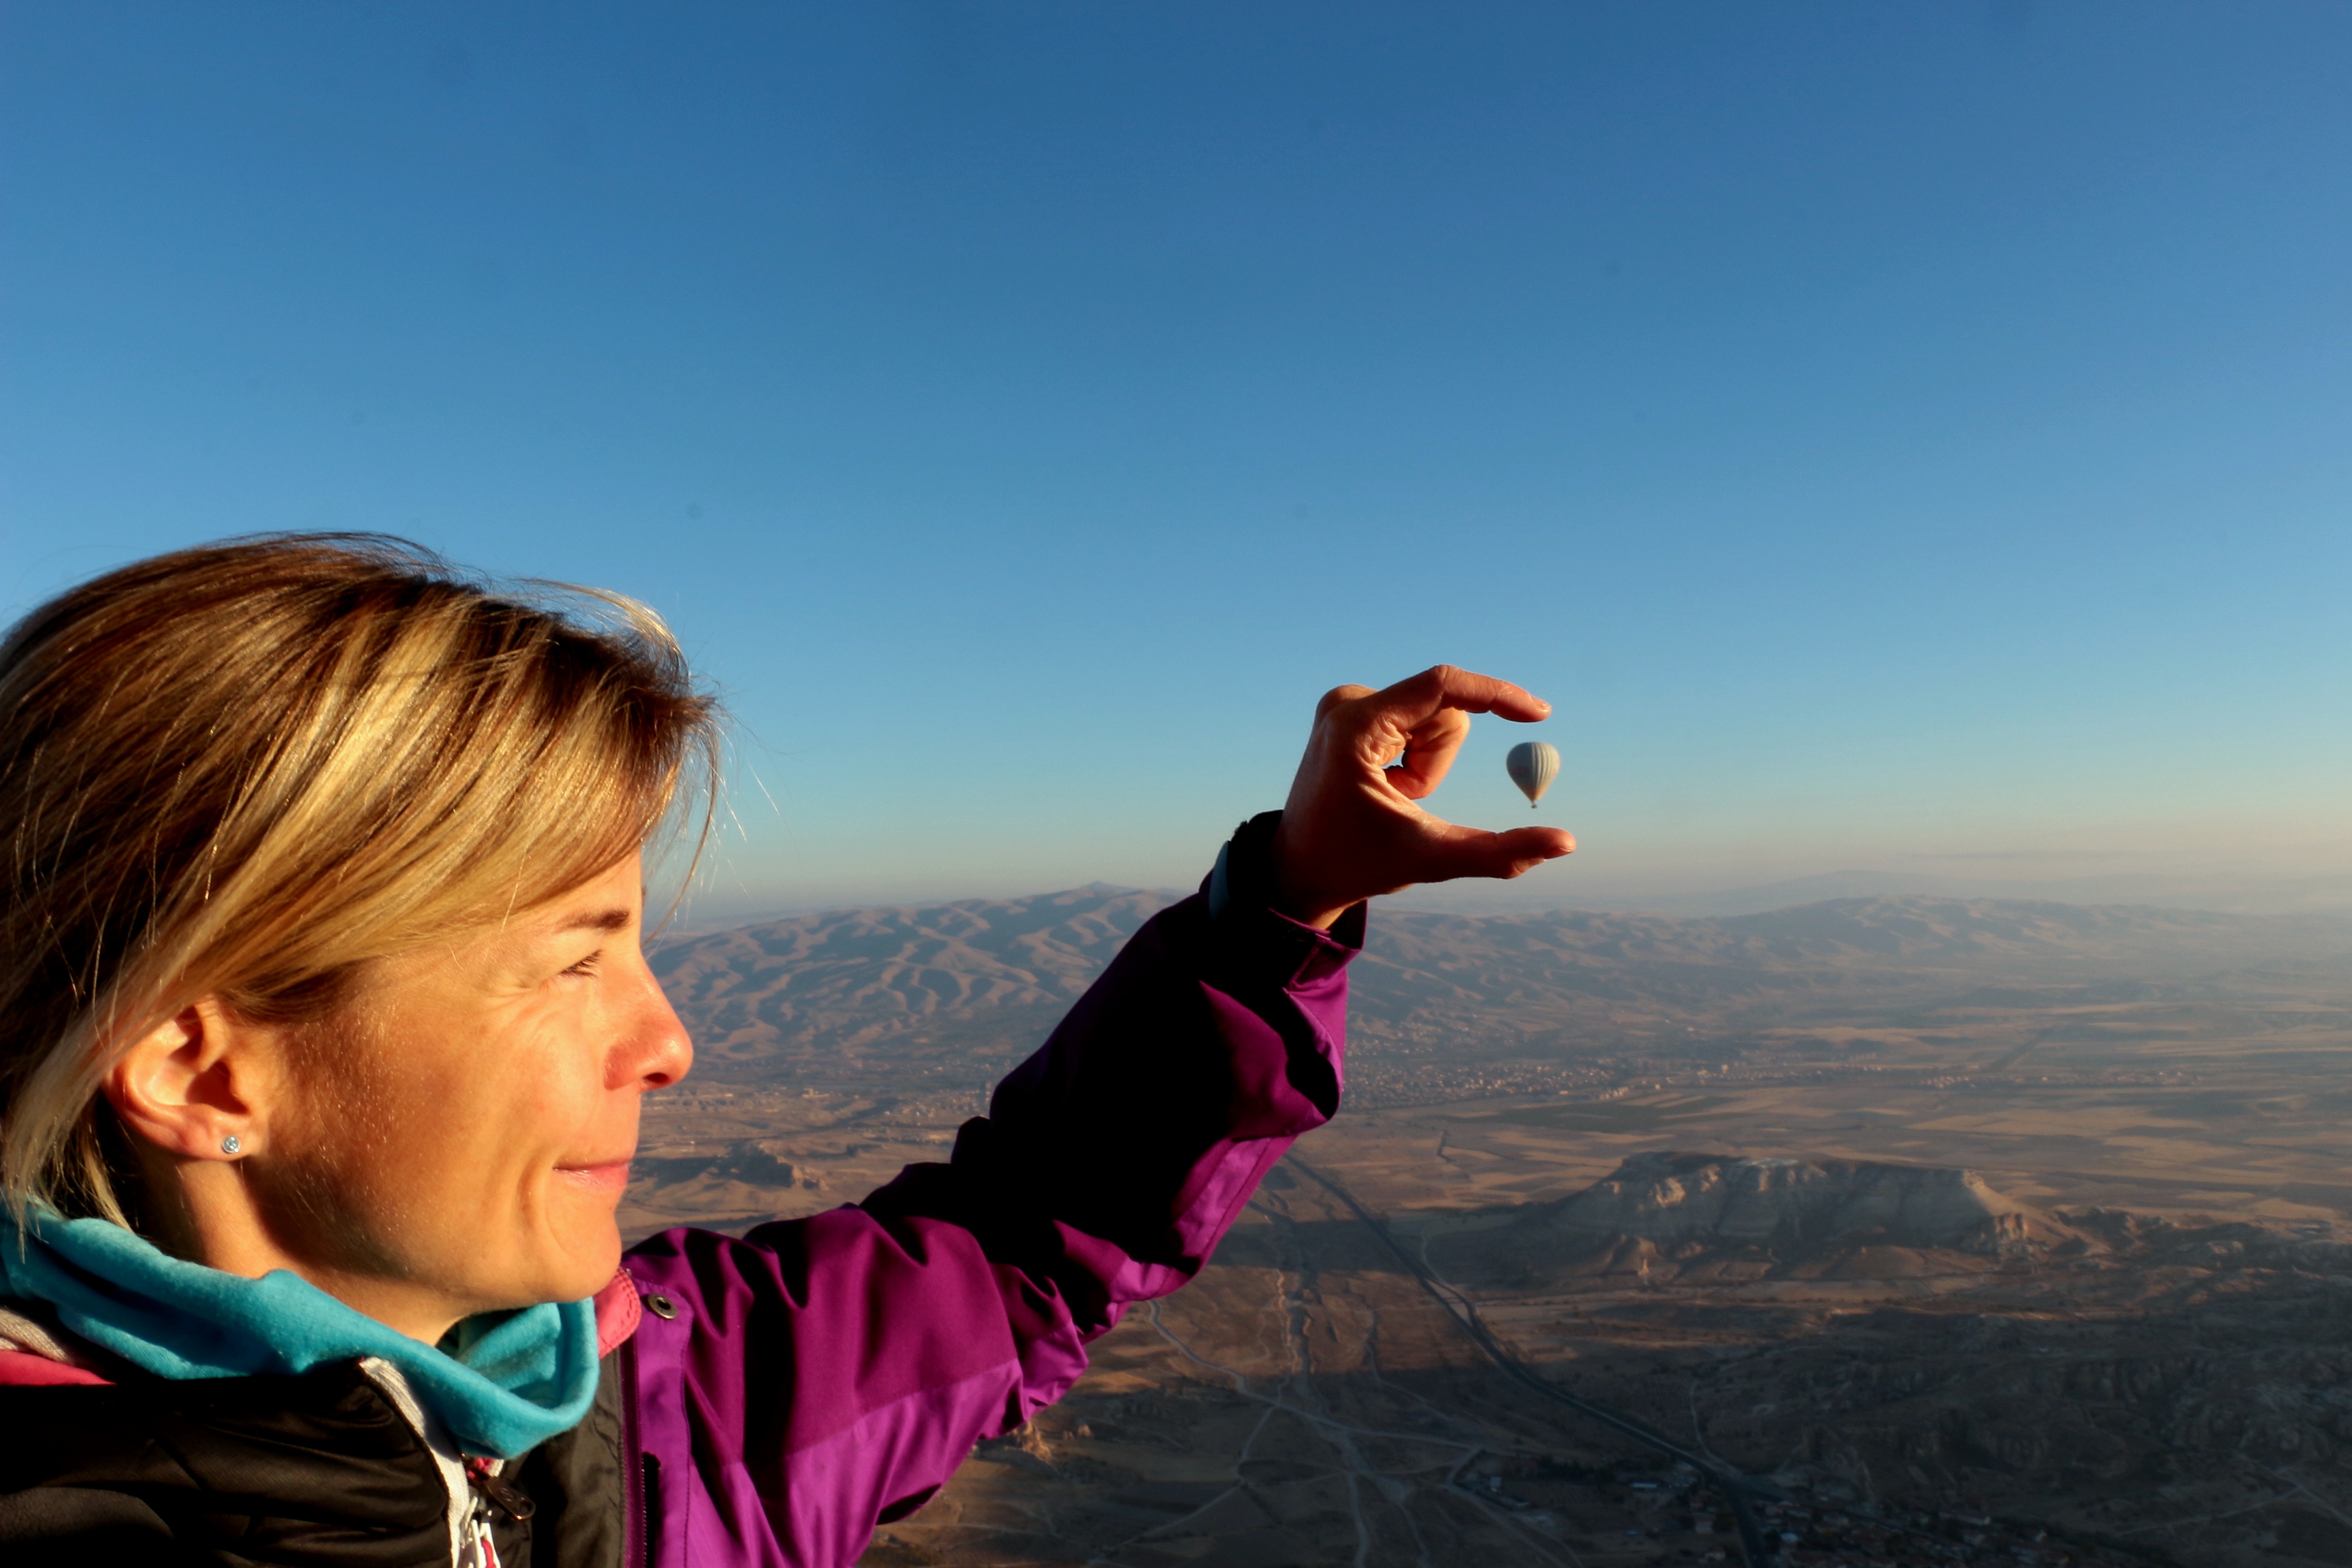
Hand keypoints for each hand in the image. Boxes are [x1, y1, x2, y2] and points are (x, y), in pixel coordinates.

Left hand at [1270, 665, 1574, 928]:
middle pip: (1445, 711)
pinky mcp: (1352, 709)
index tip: (1539, 713)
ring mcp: (1347, 702)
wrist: (1300, 868)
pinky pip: (1418, 719)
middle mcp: (1348, 701)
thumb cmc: (1358, 863)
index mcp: (1357, 726)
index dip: (1496, 695)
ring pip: (1436, 718)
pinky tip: (1383, 785)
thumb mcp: (1431, 859)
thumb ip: (1499, 852)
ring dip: (1430, 763)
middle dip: (1441, 762)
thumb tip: (1566, 843)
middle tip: (1404, 802)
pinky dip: (1417, 758)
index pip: (1443, 687)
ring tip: (1392, 796)